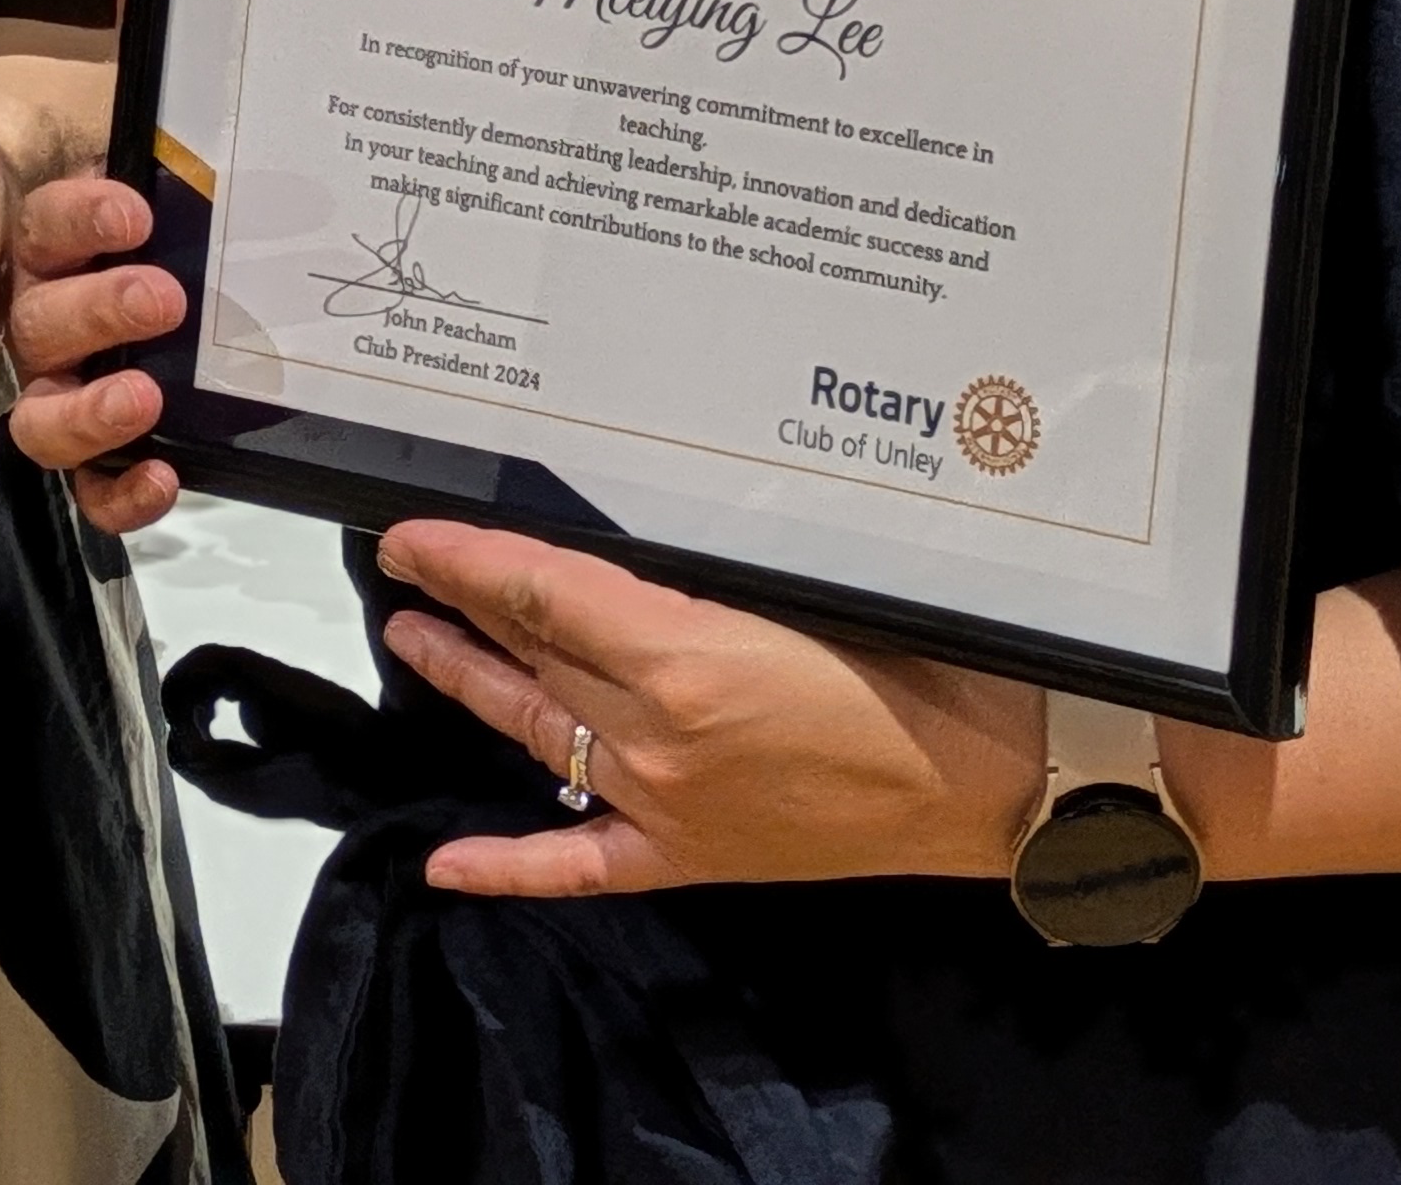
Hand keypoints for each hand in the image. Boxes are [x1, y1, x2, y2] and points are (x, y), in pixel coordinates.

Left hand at [376, 518, 1042, 896]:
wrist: (995, 784)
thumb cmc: (929, 667)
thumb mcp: (812, 588)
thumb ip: (709, 578)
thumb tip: (631, 555)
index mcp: (685, 659)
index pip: (544, 595)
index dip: (469, 559)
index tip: (414, 534)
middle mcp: (656, 737)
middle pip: (533, 656)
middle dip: (463, 604)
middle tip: (405, 566)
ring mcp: (665, 804)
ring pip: (539, 734)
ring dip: (472, 684)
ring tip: (417, 638)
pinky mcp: (690, 858)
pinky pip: (579, 865)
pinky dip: (509, 865)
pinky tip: (446, 862)